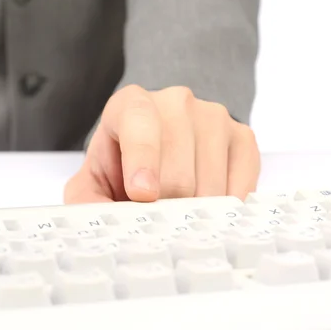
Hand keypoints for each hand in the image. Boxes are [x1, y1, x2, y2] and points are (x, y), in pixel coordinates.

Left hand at [64, 85, 259, 202]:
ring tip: (177, 213)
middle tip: (155, 221)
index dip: (143, 160)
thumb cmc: (121, 172)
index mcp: (130, 105)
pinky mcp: (243, 137)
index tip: (142, 194)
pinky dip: (224, 209)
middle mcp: (175, 102)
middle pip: (179, 171)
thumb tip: (102, 226)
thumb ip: (87, 204)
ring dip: (193, 213)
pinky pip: (241, 185)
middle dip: (165, 208)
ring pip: (210, 184)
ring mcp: (214, 117)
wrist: (154, 160)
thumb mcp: (91, 187)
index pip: (140, 124)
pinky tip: (208, 210)